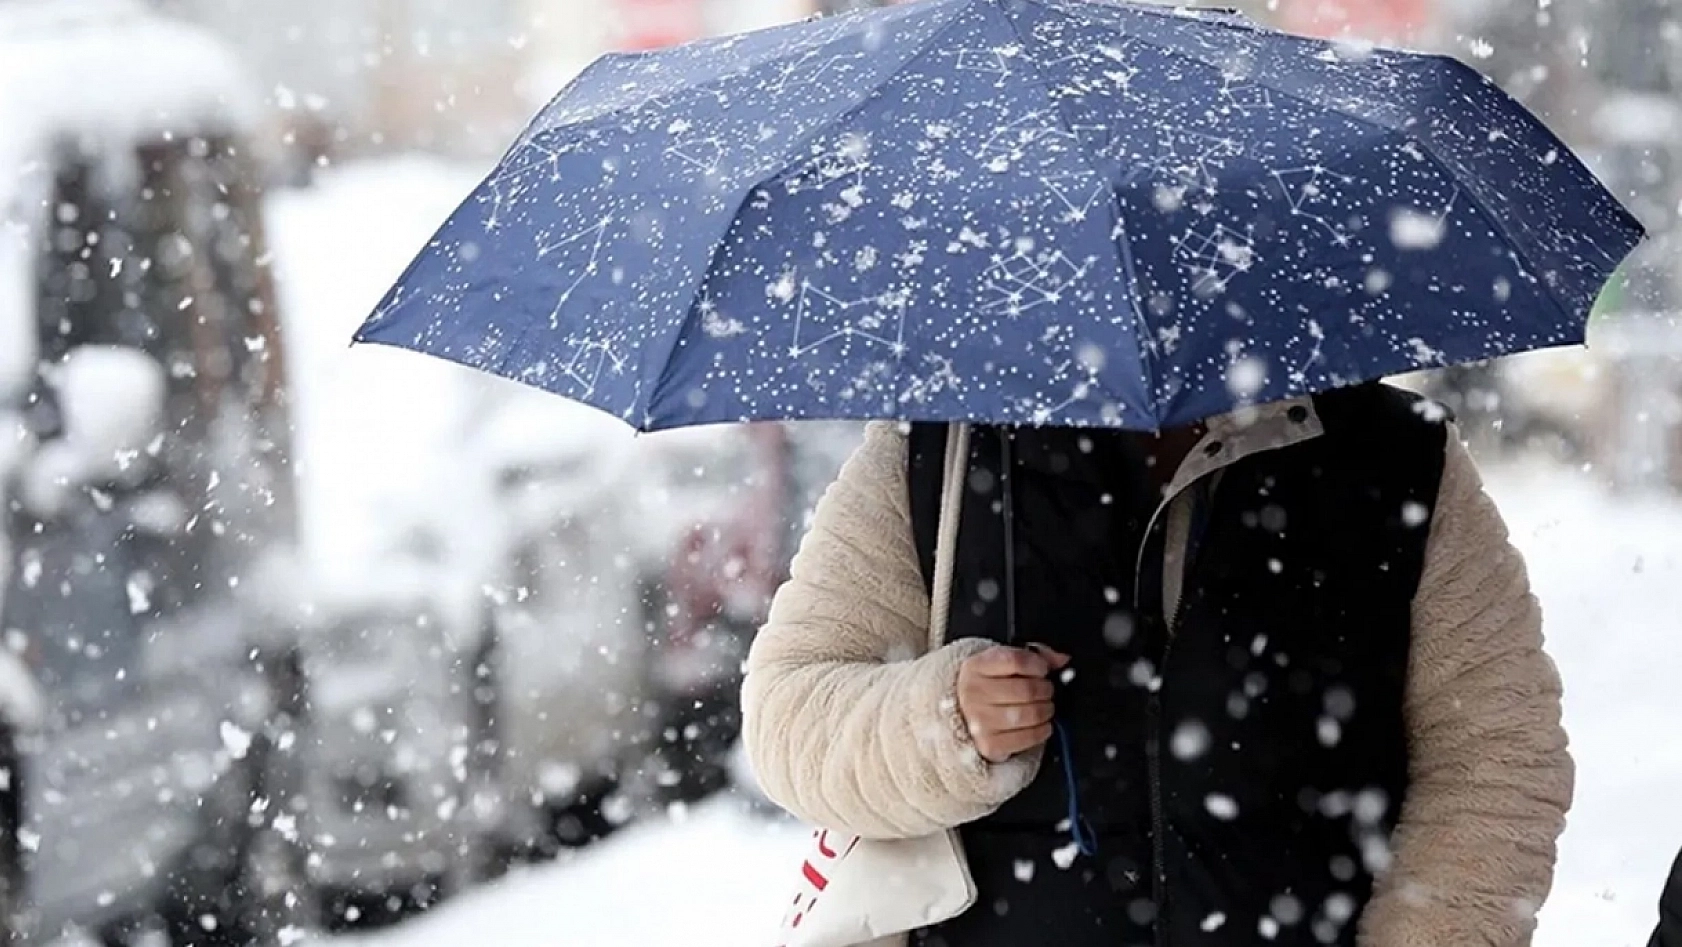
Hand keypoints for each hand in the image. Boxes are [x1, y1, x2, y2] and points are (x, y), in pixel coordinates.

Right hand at [956, 645, 1070, 763]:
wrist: (966, 714)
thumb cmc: (991, 685)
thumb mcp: (1006, 663)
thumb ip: (1035, 656)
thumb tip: (1062, 660)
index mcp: (976, 666)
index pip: (1015, 660)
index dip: (1037, 664)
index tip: (1043, 669)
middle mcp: (973, 692)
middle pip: (1026, 689)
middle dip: (1046, 690)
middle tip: (1046, 691)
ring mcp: (979, 720)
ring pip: (1029, 714)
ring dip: (1046, 711)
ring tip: (1045, 707)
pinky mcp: (989, 744)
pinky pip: (1027, 738)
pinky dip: (1042, 731)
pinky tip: (1041, 725)